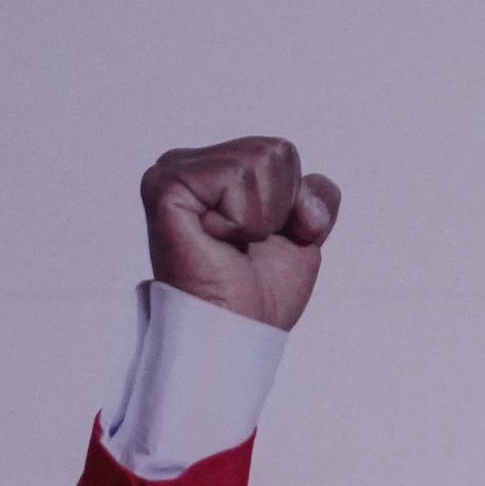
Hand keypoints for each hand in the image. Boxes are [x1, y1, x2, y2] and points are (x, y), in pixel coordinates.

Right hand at [140, 138, 340, 330]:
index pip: (282, 154)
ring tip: (229, 245)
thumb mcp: (303, 240)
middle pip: (276, 152)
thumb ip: (317, 199)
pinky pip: (236, 178)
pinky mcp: (167, 184)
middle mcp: (189, 163)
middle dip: (280, 210)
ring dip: (261, 219)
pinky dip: (242, 221)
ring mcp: (174, 170)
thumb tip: (308, 193)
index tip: (264, 241)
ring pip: (261, 161)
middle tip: (246, 246)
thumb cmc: (257, 295)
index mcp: (216, 171)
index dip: (294, 205)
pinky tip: (215, 240)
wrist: (234, 334)